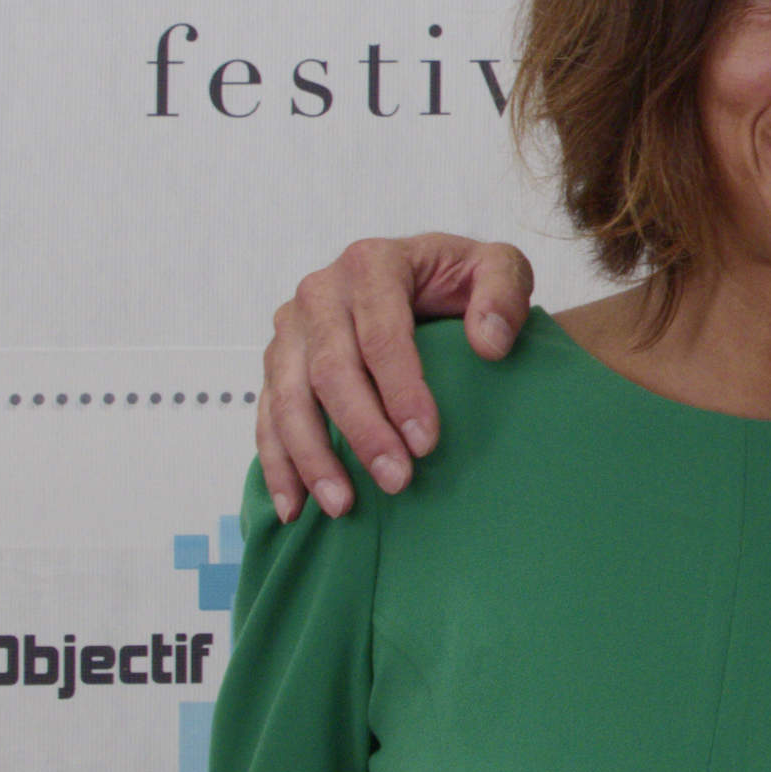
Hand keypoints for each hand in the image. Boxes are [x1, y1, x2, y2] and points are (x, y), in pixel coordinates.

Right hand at [255, 230, 537, 518]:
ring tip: (343, 505)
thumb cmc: (457, 279)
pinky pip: (267, 417)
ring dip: (312, 457)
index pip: (381, 334)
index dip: (402, 391)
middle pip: (330, 370)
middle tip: (397, 481)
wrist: (420, 278)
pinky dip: (278, 464)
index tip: (427, 442)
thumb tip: (489, 343)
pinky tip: (296, 507)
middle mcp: (320, 292)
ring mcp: (291, 329)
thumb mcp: (498, 267)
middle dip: (362, 432)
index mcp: (371, 264)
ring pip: (287, 398)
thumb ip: (504, 291)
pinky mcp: (277, 363)